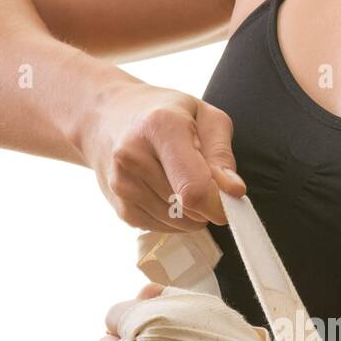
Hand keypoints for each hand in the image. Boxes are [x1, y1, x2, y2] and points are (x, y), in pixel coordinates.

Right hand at [79, 83, 245, 231]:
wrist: (106, 116)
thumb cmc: (164, 113)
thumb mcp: (203, 115)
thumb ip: (222, 154)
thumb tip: (233, 191)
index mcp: (161, 126)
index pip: (194, 189)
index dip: (219, 204)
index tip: (228, 197)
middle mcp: (133, 157)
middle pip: (190, 210)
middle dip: (207, 202)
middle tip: (200, 175)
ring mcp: (122, 185)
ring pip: (179, 224)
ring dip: (191, 212)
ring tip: (178, 178)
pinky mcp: (121, 209)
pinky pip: (163, 228)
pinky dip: (174, 217)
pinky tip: (163, 189)